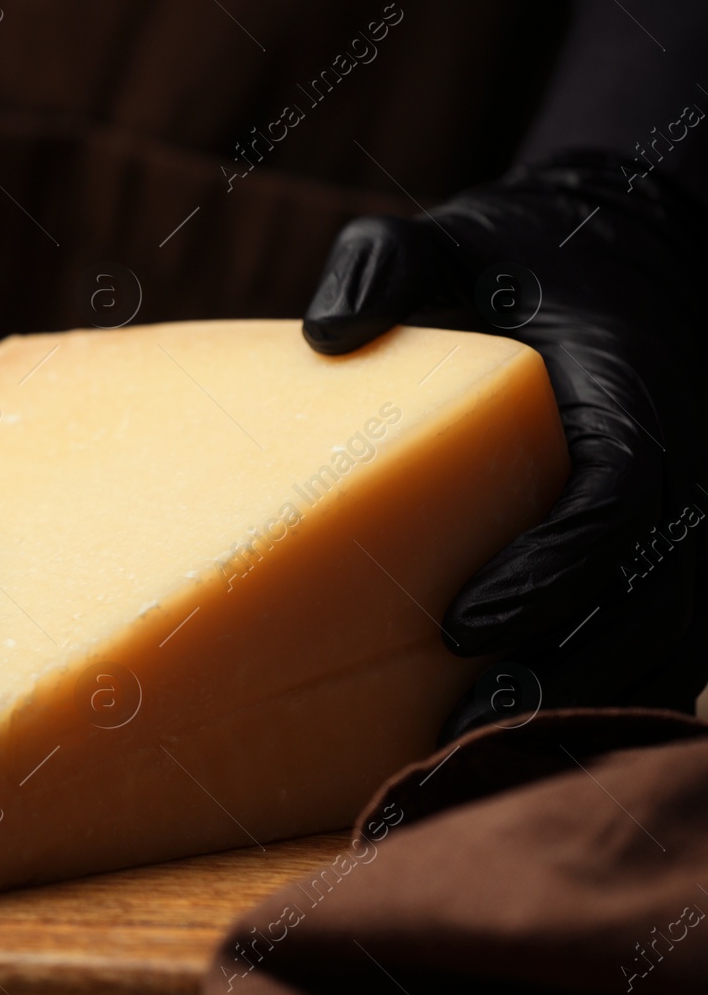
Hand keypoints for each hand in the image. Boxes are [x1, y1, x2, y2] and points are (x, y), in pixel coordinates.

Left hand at [303, 153, 707, 738]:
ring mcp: (692, 520)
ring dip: (580, 700)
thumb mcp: (455, 237)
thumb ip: (389, 263)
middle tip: (455, 730)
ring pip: (666, 636)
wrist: (628, 263)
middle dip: (558, 666)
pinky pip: (666, 643)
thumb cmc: (524, 262)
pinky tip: (524, 743)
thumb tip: (324, 335)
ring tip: (474, 757)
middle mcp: (682, 469)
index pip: (619, 499)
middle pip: (647, 594)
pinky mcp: (678, 556)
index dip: (551, 568)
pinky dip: (604, 694)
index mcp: (632, 397)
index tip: (460, 623)